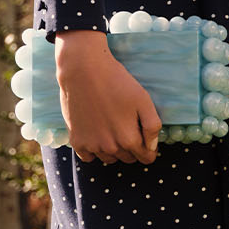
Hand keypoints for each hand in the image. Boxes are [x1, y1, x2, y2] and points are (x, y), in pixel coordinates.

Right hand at [54, 30, 161, 164]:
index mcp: (130, 139)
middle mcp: (111, 148)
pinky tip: (95, 131)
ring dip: (113, 149)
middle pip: (128, 159)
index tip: (145, 138)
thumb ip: (152, 126)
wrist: (84, 70)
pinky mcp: (77, 141)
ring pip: (109, 158)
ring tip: (110, 126)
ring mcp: (92, 146)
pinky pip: (88, 157)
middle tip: (126, 125)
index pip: (146, 157)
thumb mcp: (143, 100)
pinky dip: (93, 149)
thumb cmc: (117, 82)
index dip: (149, 149)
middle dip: (131, 148)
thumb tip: (152, 147)